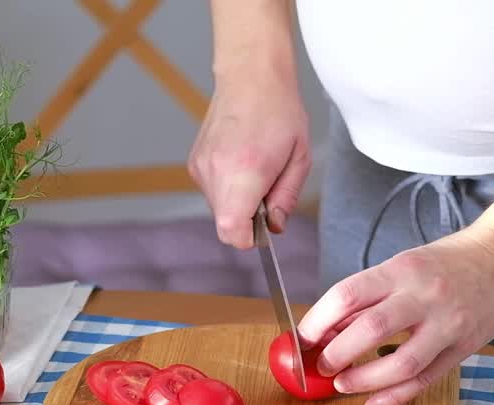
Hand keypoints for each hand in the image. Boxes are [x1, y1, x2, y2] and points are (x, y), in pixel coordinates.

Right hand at [188, 74, 309, 248]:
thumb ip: (286, 198)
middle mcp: (216, 172)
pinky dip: (227, 187)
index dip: (249, 238)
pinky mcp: (194, 163)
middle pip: (225, 224)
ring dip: (238, 201)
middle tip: (267, 187)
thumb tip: (274, 227)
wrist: (250, 77)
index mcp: (245, 172)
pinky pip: (212, 192)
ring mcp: (200, 167)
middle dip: (247, 218)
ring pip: (218, 209)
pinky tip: (240, 161)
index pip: (232, 232)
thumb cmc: (279, 112)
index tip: (263, 226)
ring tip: (255, 168)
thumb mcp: (299, 158)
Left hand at [297, 230, 493, 404]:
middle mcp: (425, 296)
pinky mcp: (463, 348)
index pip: (348, 295)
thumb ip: (368, 297)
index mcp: (402, 270)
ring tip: (343, 384)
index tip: (303, 339)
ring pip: (402, 363)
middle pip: (371, 329)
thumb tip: (327, 330)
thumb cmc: (445, 263)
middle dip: (338, 354)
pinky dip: (396, 397)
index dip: (318, 321)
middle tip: (321, 366)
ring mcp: (448, 325)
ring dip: (365, 380)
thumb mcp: (403, 265)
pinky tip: (373, 404)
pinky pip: (425, 380)